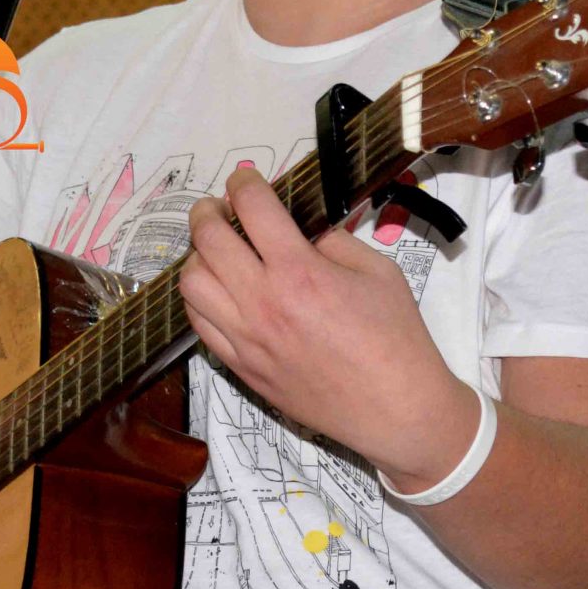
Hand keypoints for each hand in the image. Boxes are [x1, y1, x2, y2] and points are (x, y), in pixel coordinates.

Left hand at [177, 167, 472, 479]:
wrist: (395, 408)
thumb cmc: (396, 338)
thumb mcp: (377, 271)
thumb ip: (333, 242)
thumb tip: (303, 230)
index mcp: (299, 272)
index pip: (252, 209)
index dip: (244, 183)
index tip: (245, 180)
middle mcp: (263, 303)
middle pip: (208, 240)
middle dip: (208, 212)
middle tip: (218, 208)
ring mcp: (246, 339)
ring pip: (191, 283)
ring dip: (198, 256)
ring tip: (215, 251)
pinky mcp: (242, 367)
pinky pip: (199, 324)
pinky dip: (202, 298)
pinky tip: (219, 291)